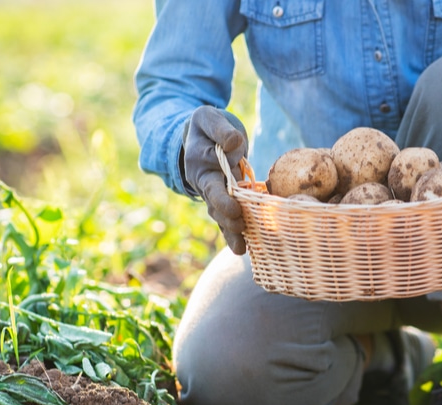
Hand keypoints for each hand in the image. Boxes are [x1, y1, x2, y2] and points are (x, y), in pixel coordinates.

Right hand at [183, 106, 249, 253]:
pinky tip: (243, 249)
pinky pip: (226, 218)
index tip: (235, 207)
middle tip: (240, 224)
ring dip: (230, 230)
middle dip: (227, 214)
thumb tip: (233, 143)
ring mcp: (211, 192)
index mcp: (198, 161)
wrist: (200, 136)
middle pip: (214, 201)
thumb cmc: (207, 125)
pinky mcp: (221, 199)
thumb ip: (220, 128)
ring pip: (220, 214)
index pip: (210, 179)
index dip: (223, 196)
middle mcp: (202, 180)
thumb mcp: (208, 117)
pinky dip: (233, 234)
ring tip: (241, 248)